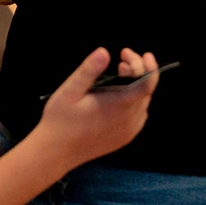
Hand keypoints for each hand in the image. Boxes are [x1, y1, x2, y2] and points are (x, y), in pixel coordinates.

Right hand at [34, 47, 159, 164]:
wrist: (56, 152)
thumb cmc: (60, 120)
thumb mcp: (70, 91)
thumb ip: (89, 70)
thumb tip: (104, 52)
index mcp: (119, 106)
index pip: (148, 84)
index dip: (149, 67)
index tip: (141, 54)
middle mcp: (129, 120)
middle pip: (145, 90)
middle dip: (137, 71)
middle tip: (121, 59)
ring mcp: (129, 131)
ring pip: (142, 103)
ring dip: (135, 86)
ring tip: (119, 74)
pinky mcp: (124, 138)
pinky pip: (138, 116)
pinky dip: (134, 101)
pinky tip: (118, 96)